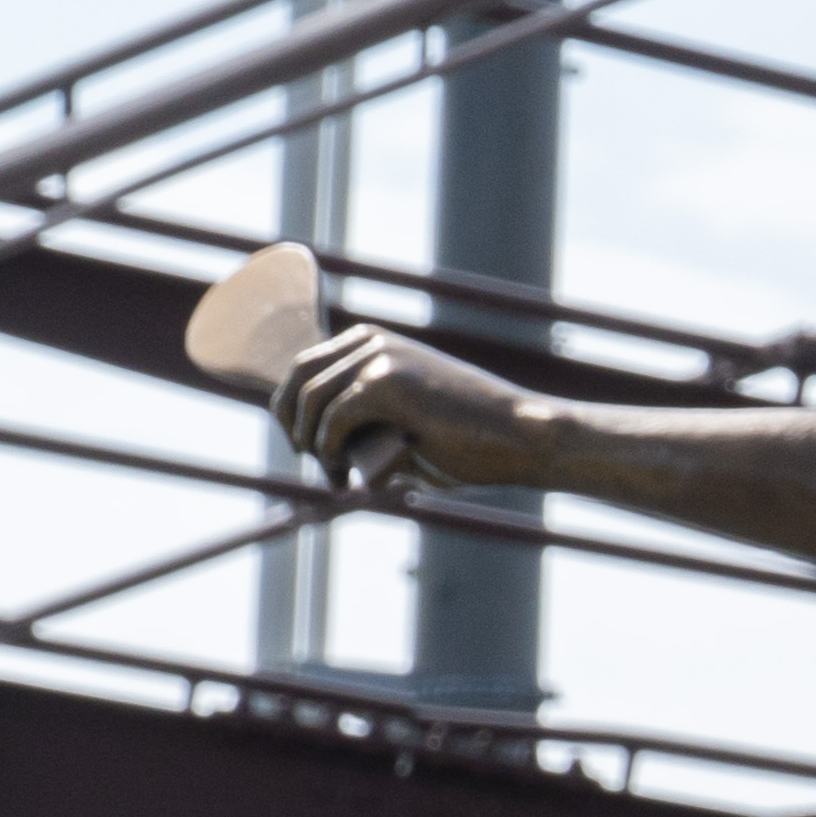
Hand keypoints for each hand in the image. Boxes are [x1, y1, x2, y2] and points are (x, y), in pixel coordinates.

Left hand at [277, 328, 544, 494]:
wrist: (522, 438)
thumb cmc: (474, 441)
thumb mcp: (409, 425)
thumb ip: (369, 426)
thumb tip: (325, 453)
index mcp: (377, 342)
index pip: (306, 366)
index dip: (293, 408)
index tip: (304, 445)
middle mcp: (373, 341)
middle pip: (299, 378)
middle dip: (293, 424)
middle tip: (310, 461)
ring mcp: (380, 357)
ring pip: (312, 401)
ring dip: (312, 444)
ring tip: (332, 475)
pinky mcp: (386, 383)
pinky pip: (333, 419)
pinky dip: (330, 450)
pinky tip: (344, 473)